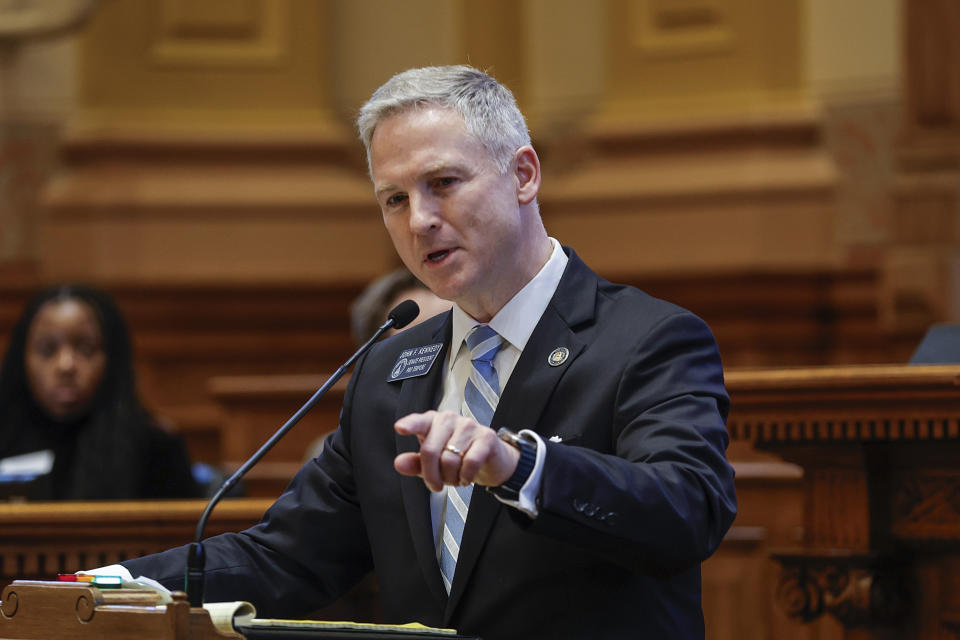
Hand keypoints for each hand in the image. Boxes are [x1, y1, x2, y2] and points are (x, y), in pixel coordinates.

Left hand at [394, 410, 520, 491]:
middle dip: (431, 475)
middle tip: (436, 486)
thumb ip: (415, 463)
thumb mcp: (433, 463)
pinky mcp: (486, 437)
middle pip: (430, 451)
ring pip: (450, 460)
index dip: (410, 425)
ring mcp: (469, 426)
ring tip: (455, 478)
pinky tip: (466, 477)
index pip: (419, 422)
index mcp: (433, 421)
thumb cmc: (458, 458)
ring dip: (451, 478)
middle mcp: (449, 419)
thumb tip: (398, 464)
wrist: (490, 461)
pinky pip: (470, 462)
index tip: (399, 428)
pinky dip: (466, 476)